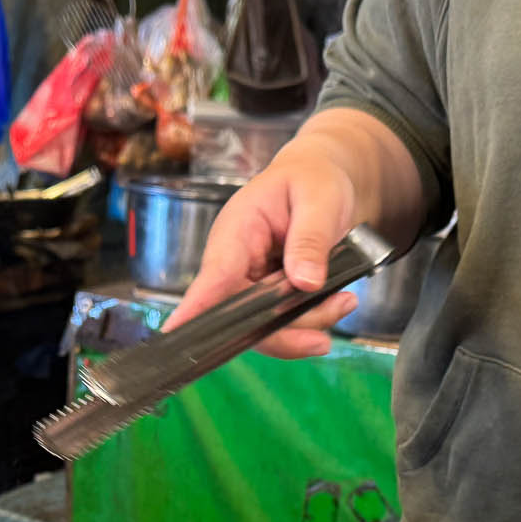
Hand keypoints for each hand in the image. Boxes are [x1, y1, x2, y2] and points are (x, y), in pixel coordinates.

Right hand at [163, 150, 360, 357]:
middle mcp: (235, 263)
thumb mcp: (318, 199)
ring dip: (306, 325)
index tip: (175, 332)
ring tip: (345, 303)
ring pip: (264, 327)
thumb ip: (310, 239)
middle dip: (282, 332)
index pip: (213, 276)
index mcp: (236, 232)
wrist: (322, 179)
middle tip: (323, 342)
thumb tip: (305, 283)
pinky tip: (338, 303)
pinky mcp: (267, 295)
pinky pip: (281, 322)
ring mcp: (250, 283)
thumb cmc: (313, 179)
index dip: (195, 308)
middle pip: (240, 317)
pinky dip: (312, 321)